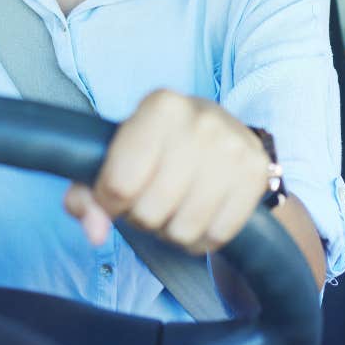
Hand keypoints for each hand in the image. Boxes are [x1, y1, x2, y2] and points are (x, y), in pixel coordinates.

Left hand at [63, 90, 270, 254]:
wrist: (218, 132)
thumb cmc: (154, 147)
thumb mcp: (115, 156)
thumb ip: (87, 195)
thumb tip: (95, 231)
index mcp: (160, 106)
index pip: (119, 183)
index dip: (110, 201)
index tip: (116, 194)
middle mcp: (200, 121)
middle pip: (150, 210)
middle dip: (141, 217)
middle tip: (147, 200)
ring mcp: (234, 147)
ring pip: (183, 229)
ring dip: (170, 231)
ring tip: (171, 208)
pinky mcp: (256, 173)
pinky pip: (217, 236)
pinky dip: (200, 239)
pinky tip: (197, 215)